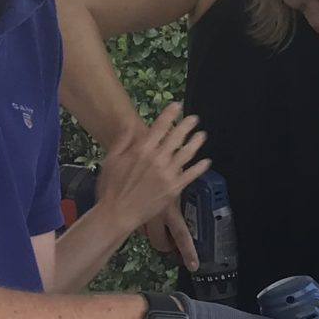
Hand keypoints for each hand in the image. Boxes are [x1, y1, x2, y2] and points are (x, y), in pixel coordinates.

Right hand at [97, 103, 208, 269]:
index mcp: (141, 150)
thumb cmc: (111, 187)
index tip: (177, 106)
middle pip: (176, 137)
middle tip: (194, 119)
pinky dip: (200, 167)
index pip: (159, 126)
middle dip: (187, 125)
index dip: (170, 114)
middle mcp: (157, 159)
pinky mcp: (174, 188)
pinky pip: (191, 175)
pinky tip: (206, 161)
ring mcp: (167, 173)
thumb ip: (123, 140)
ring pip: (187, 153)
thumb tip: (131, 124)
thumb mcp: (111, 159)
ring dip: (196, 142)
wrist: (118, 212)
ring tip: (202, 135)